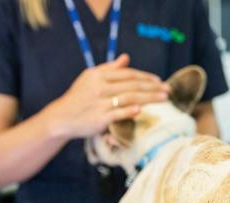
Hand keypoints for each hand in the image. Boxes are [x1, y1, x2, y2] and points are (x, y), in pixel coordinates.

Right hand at [46, 54, 170, 138]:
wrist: (61, 118)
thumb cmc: (78, 97)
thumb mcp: (90, 78)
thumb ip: (109, 68)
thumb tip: (126, 58)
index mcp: (98, 75)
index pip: (127, 74)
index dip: (145, 76)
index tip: (159, 80)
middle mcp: (99, 87)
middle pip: (132, 85)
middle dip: (152, 87)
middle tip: (168, 89)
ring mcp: (99, 103)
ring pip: (129, 98)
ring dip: (148, 97)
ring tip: (164, 99)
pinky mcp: (99, 119)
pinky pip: (117, 114)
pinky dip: (129, 111)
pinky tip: (141, 109)